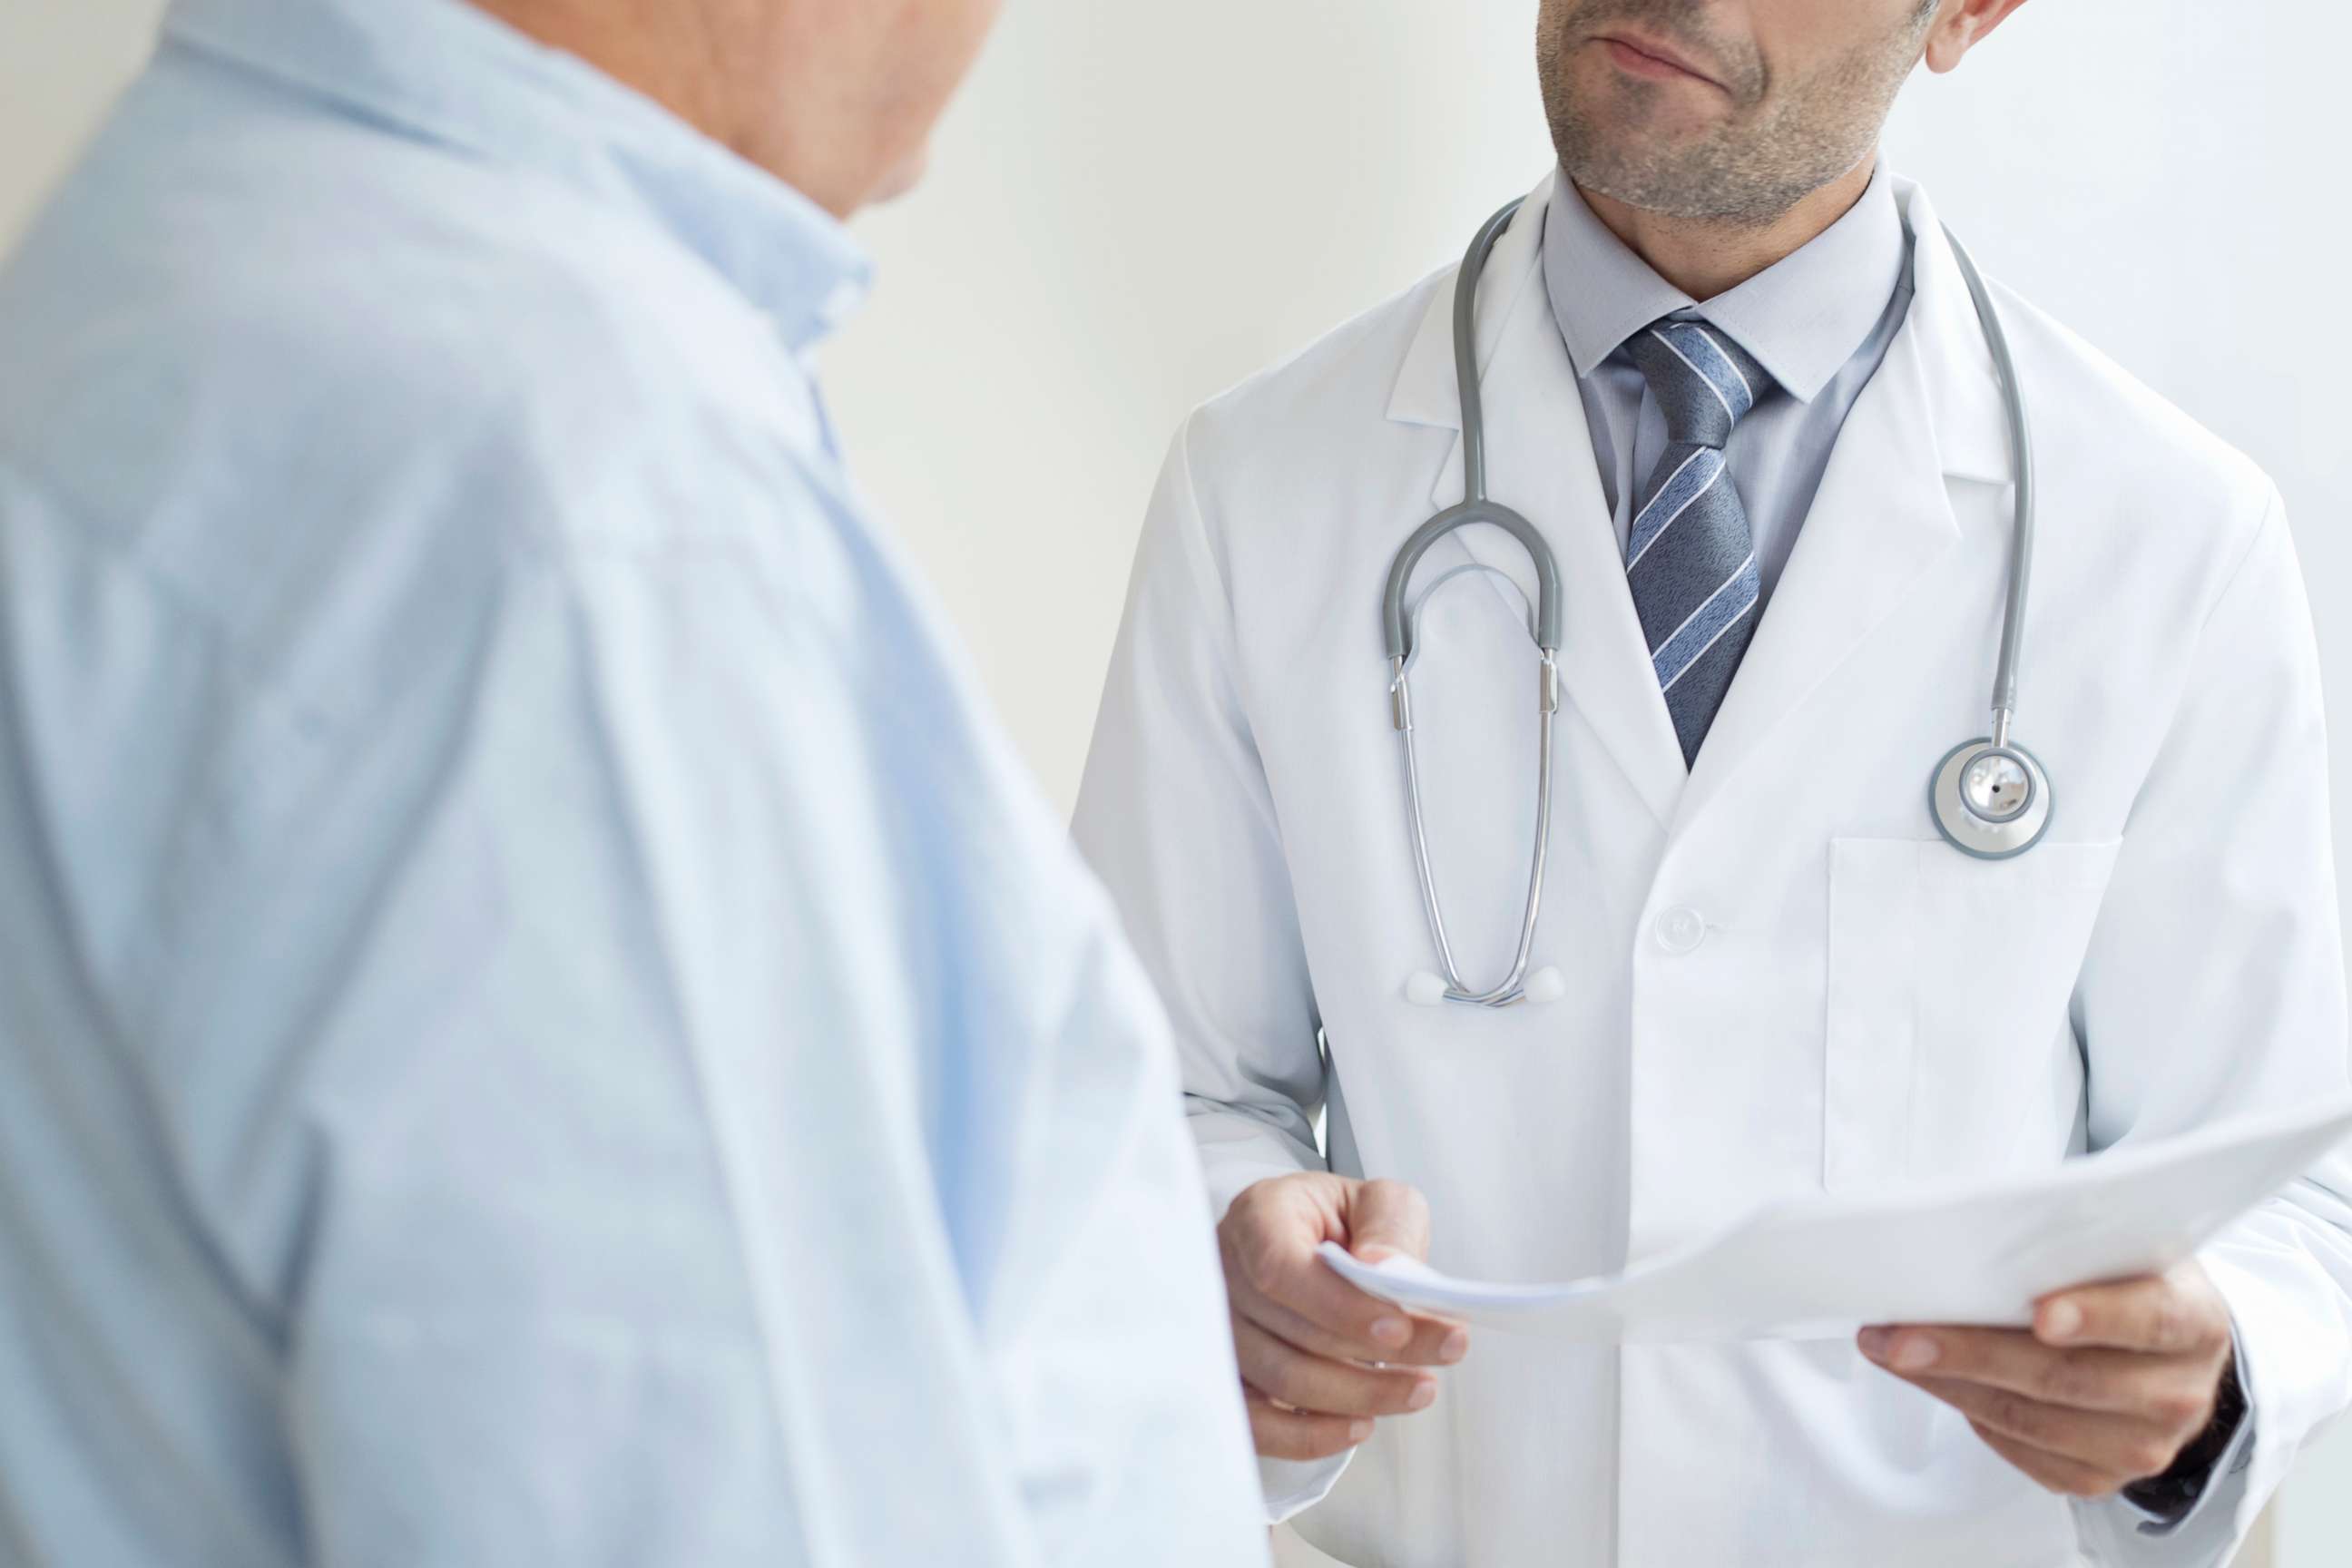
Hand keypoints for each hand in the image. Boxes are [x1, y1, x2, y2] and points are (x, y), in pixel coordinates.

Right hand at [1218, 1173, 1467, 1461]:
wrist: (1311, 1244)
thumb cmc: (1341, 1224)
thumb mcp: (1379, 1202)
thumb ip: (1389, 1227)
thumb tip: (1384, 1269)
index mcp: (1258, 1217)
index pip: (1280, 1268)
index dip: (1339, 1306)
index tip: (1399, 1328)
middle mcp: (1224, 1274)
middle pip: (1290, 1332)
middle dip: (1374, 1355)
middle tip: (1444, 1354)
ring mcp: (1217, 1331)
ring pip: (1282, 1381)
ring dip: (1358, 1395)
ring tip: (1418, 1388)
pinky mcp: (1228, 1378)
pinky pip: (1257, 1425)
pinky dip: (1310, 1436)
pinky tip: (1360, 1425)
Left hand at [1859, 1260, 2234, 1498]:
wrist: (2170, 1358)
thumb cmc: (2130, 1287)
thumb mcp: (2125, 1252)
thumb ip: (2075, 1246)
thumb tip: (1976, 1237)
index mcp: (2195, 1321)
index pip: (2150, 1318)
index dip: (2096, 1316)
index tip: (2041, 1314)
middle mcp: (2178, 1392)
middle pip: (2067, 1378)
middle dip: (1974, 1354)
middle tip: (1902, 1334)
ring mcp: (2143, 1445)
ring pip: (2032, 1421)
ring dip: (1950, 1385)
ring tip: (1891, 1350)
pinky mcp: (2101, 1478)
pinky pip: (2022, 1452)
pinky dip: (1968, 1414)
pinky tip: (1932, 1381)